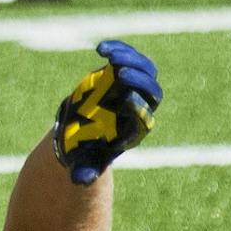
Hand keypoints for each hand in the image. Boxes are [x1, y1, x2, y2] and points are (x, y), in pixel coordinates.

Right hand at [53, 40, 159, 184]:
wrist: (81, 130)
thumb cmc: (85, 148)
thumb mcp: (84, 161)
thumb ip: (85, 170)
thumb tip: (79, 181)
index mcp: (133, 130)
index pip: (143, 118)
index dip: (137, 109)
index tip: (125, 102)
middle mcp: (138, 107)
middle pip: (151, 92)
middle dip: (139, 82)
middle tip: (121, 74)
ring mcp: (132, 88)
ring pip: (145, 72)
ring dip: (132, 61)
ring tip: (111, 56)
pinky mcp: (121, 74)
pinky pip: (128, 58)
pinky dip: (119, 51)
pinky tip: (102, 49)